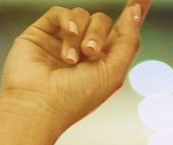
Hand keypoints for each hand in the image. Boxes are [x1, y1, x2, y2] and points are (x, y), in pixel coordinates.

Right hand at [0, 3, 149, 137]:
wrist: (38, 106)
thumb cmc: (75, 99)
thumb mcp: (113, 74)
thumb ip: (129, 41)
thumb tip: (134, 11)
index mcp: (102, 64)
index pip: (121, 33)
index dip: (133, 14)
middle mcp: (82, 52)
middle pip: (101, 21)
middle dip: (98, 34)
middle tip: (89, 53)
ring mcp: (61, 42)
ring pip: (82, 16)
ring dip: (80, 34)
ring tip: (71, 60)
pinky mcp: (42, 33)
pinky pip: (61, 13)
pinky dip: (67, 20)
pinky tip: (67, 35)